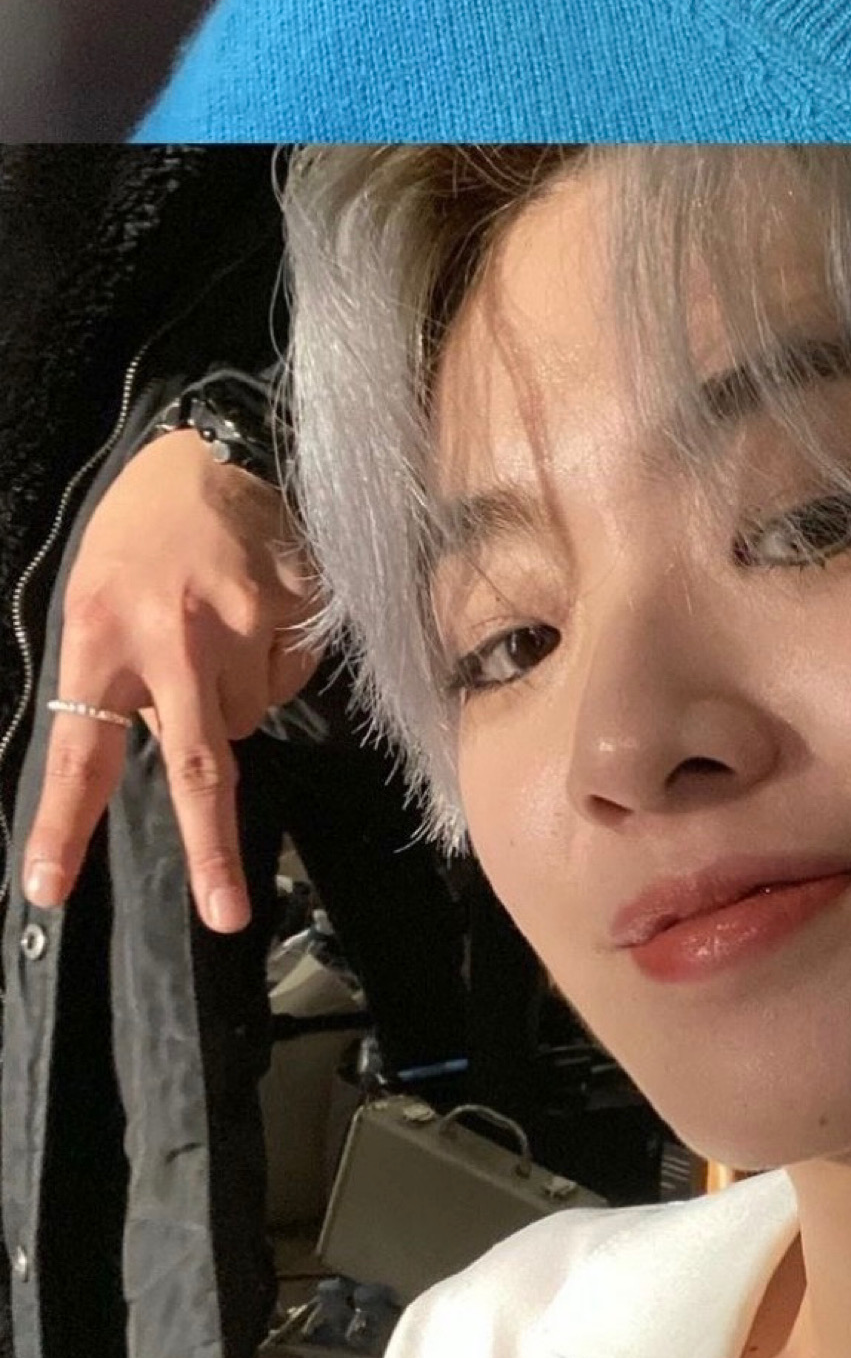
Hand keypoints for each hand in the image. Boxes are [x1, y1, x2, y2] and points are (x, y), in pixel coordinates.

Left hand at [22, 432, 323, 934]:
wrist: (210, 442)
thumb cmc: (136, 534)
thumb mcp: (94, 596)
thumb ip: (115, 678)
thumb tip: (161, 751)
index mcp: (102, 637)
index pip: (80, 750)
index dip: (64, 825)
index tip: (48, 888)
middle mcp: (173, 637)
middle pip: (196, 766)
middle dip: (212, 852)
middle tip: (226, 914)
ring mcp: (241, 622)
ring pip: (248, 718)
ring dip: (231, 701)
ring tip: (214, 631)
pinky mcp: (295, 604)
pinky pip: (289, 674)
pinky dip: (272, 663)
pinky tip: (253, 612)